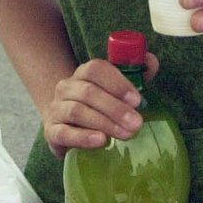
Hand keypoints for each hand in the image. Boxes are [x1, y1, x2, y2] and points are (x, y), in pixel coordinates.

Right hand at [42, 53, 158, 158]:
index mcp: (83, 74)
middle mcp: (66, 87)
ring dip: (104, 122)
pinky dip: (82, 137)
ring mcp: (56, 109)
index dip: (117, 83)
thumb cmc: (97, 106)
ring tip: (125, 134)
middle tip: (137, 123)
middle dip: (115, 108)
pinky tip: (100, 141)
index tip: (137, 100)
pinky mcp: (51, 132)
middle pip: (88, 91)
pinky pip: (64, 133)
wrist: (65, 126)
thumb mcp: (114, 90)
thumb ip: (135, 74)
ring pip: (77, 111)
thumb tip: (151, 60)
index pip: (96, 69)